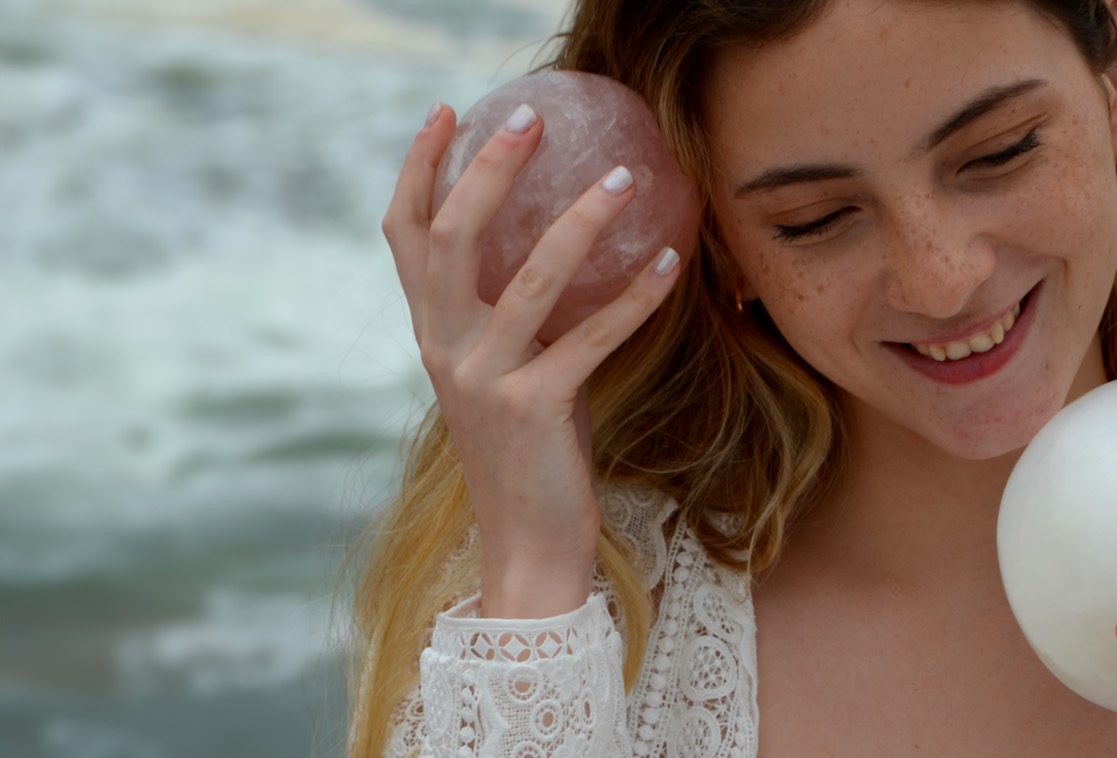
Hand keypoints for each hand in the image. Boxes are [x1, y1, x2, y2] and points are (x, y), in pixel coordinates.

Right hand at [382, 102, 691, 617]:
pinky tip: (670, 265)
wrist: (527, 547)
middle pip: (452, 238)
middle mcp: (446, 349)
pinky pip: (591, 337)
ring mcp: (486, 380)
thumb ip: (509, 317)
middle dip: (488, 170)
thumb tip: (558, 243)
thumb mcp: (506, 373)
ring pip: (529, 279)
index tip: (447, 113)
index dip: (420, 170)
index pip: (406, 235)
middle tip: (531, 119)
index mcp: (434, 333)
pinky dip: (634, 298)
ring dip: (581, 221)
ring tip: (626, 178)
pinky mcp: (534, 410)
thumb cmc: (530, 453)